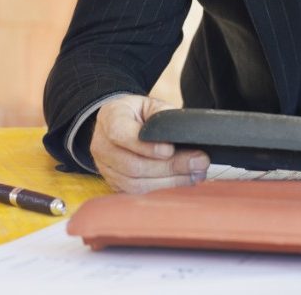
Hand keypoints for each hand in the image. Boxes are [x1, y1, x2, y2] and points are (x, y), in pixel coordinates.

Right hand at [90, 94, 210, 193]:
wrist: (120, 124)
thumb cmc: (138, 114)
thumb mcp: (150, 105)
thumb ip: (164, 117)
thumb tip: (185, 137)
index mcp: (110, 118)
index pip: (121, 135)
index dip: (146, 146)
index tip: (170, 150)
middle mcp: (102, 145)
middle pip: (133, 165)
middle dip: (169, 167)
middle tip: (198, 162)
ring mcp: (106, 168)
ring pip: (136, 184)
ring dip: (170, 182)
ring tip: (195, 174)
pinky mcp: (114, 184)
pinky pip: (137, 194)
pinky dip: (162, 190)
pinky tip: (182, 182)